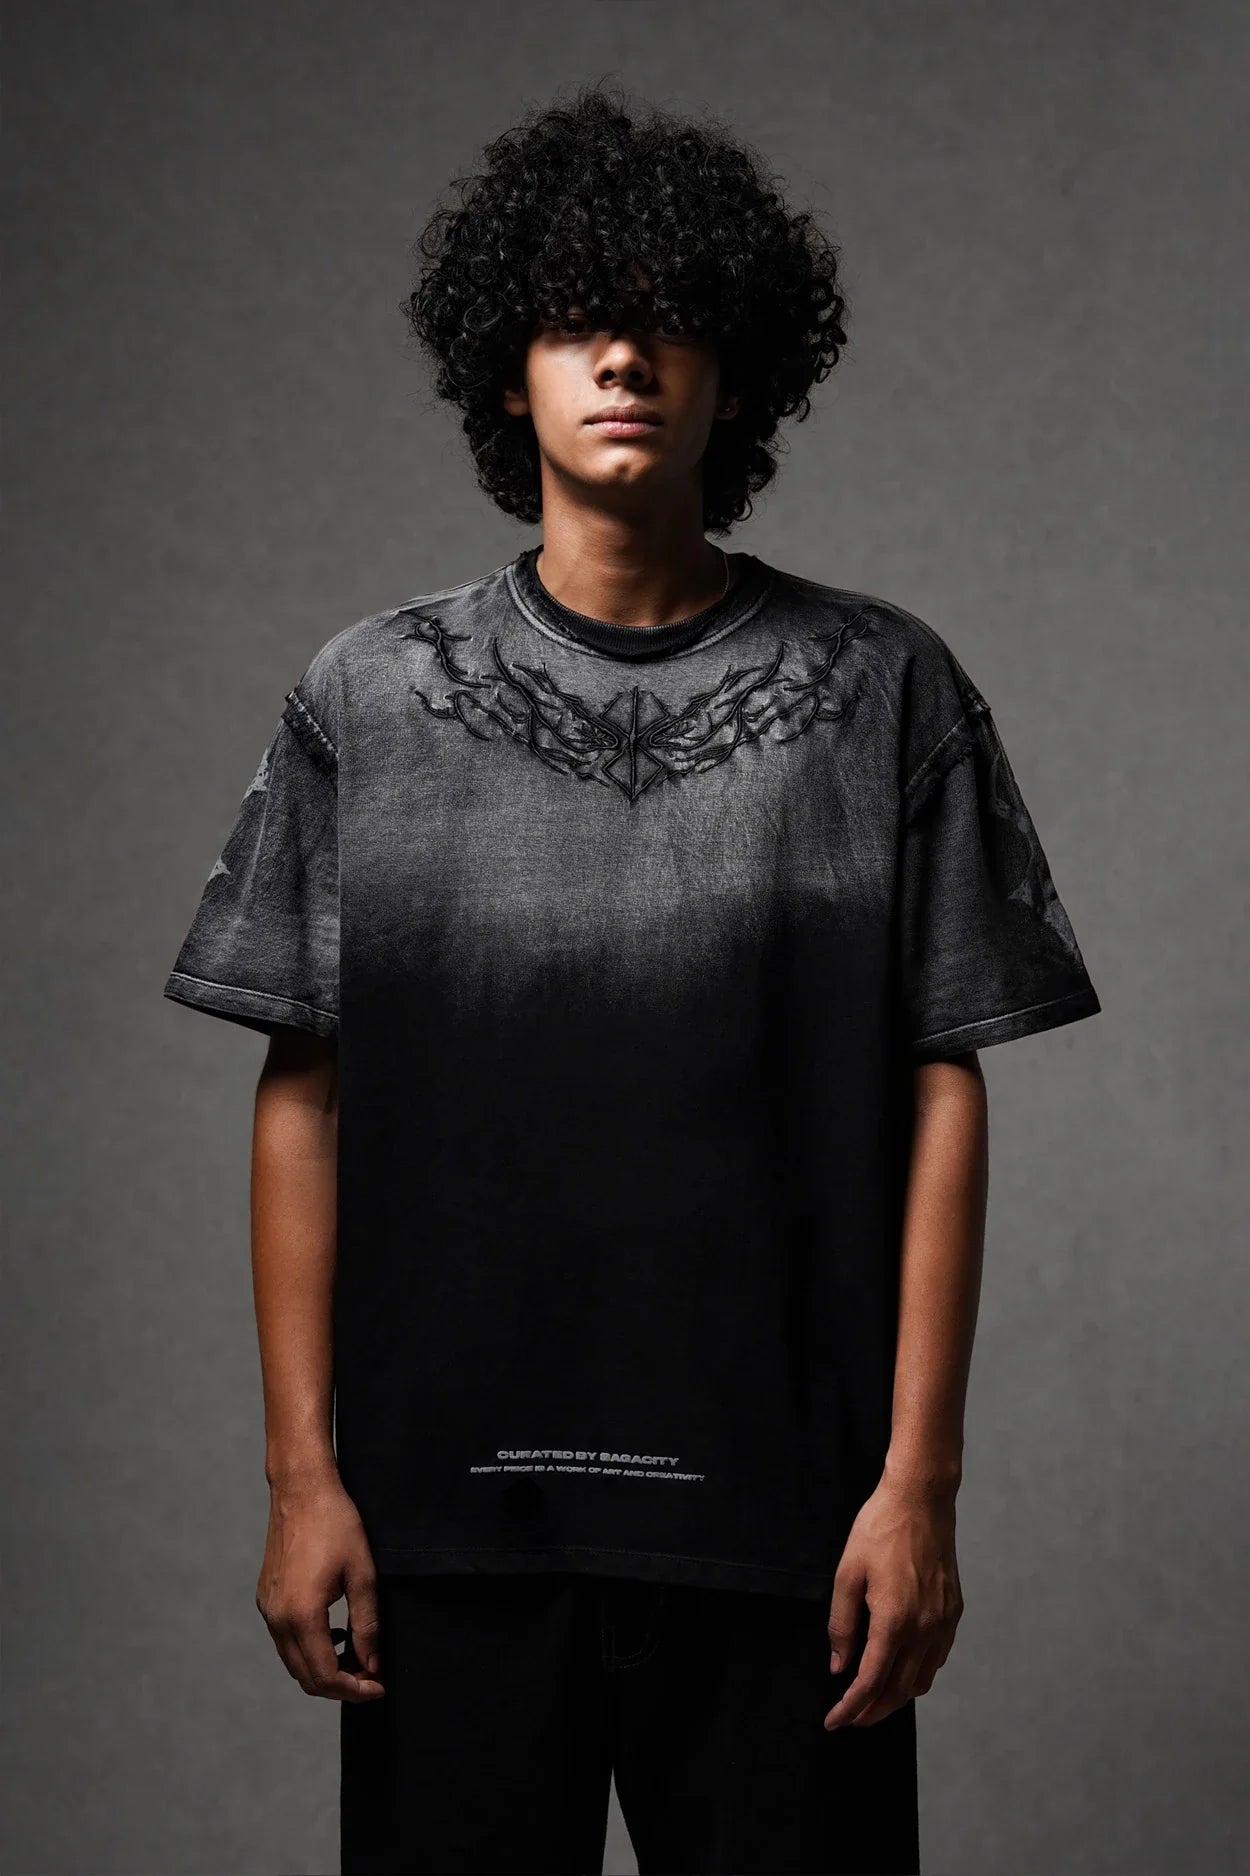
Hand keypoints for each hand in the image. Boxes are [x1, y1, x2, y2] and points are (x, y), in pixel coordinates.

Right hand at [256, 1470, 383, 1701]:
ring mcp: (268, 1610)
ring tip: (356, 1657)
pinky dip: (309, 1650)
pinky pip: (285, 1641)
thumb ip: (366, 1624)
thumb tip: (371, 1663)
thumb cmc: (336, 1524)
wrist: (301, 1490)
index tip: (378, 1686)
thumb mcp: (363, 1574)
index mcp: (302, 1615)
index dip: (355, 1690)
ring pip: (293, 1662)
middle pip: (306, 1678)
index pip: (326, 1676)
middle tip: (371, 1678)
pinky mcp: (266, 1599)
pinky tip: (333, 1635)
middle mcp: (278, 1619)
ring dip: (323, 1670)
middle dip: (340, 1686)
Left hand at [824, 1473, 962, 1728]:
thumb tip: (839, 1666)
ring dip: (897, 1698)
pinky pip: (937, 1658)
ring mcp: (943, 1622)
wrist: (921, 1499)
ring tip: (874, 1701)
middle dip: (873, 1711)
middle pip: (899, 1690)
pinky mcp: (954, 1612)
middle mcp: (924, 1628)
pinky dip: (918, 1675)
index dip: (850, 1707)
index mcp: (894, 1620)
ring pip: (922, 1679)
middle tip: (851, 1720)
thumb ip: (842, 1624)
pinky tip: (903, 1671)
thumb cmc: (879, 1530)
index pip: (870, 1681)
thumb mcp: (847, 1573)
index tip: (834, 1722)